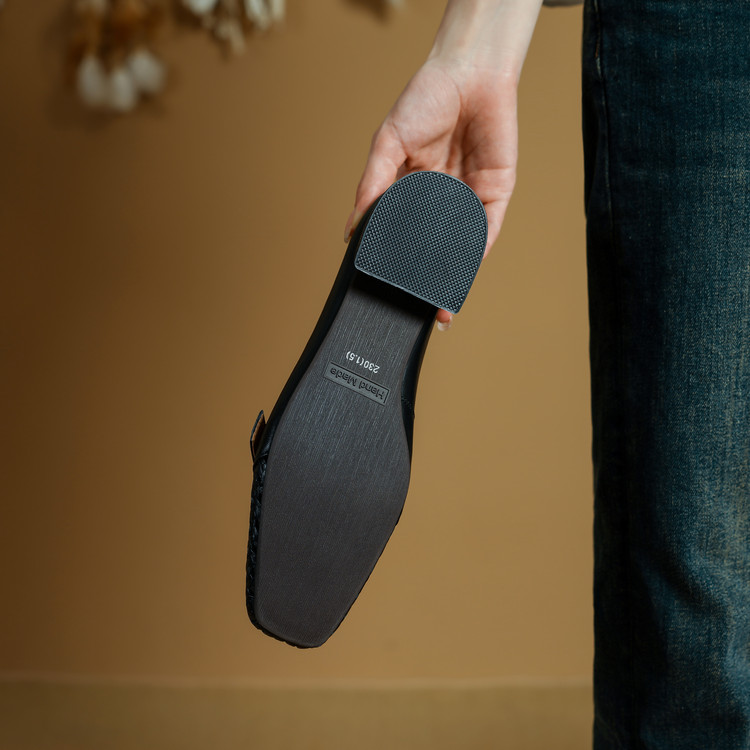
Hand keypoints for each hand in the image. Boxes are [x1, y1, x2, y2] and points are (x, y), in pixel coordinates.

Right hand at [344, 58, 518, 327]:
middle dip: (428, 279)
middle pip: (434, 247)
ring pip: (460, 246)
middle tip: (418, 310)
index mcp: (413, 191)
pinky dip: (475, 253)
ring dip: (453, 275)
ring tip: (440, 304)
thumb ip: (371, 186)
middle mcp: (441, 200)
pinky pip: (486, 230)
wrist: (468, 72)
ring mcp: (468, 199)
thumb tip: (352, 229)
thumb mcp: (387, 146)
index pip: (404, 234)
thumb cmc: (425, 100)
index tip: (388, 292)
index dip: (398, 262)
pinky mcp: (496, 193)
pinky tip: (462, 274)